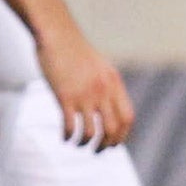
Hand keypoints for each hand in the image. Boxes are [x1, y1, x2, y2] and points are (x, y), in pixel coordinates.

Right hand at [38, 25, 133, 150]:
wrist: (57, 35)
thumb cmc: (76, 51)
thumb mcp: (100, 67)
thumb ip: (107, 85)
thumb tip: (109, 106)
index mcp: (114, 83)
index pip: (127, 117)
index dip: (123, 135)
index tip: (114, 143)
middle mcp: (103, 90)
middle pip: (112, 128)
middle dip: (106, 144)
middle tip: (97, 150)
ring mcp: (84, 94)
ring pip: (91, 132)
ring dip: (85, 143)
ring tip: (79, 144)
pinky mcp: (64, 96)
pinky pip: (70, 126)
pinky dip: (68, 136)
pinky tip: (64, 137)